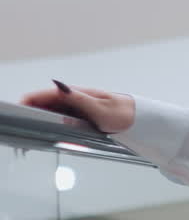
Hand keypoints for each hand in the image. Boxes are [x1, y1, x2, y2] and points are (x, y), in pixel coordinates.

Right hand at [19, 84, 134, 133]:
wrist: (139, 119)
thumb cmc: (123, 114)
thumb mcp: (100, 109)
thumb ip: (79, 99)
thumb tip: (59, 86)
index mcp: (76, 94)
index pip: (45, 94)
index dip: (28, 100)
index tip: (17, 109)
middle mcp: (74, 98)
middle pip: (44, 103)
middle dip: (30, 111)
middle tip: (22, 127)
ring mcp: (76, 107)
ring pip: (51, 110)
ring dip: (39, 117)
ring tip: (29, 132)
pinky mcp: (80, 115)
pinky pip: (60, 117)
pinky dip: (50, 122)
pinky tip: (46, 132)